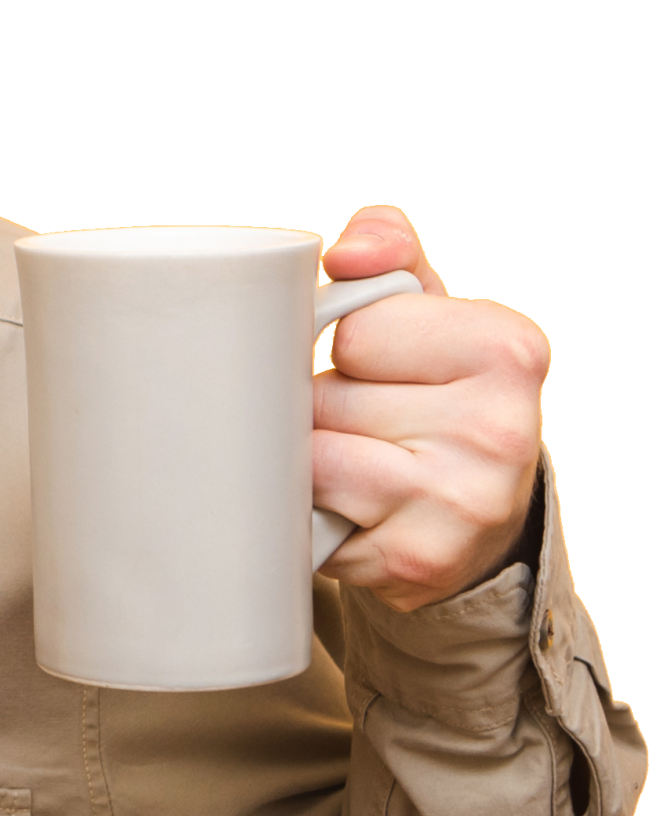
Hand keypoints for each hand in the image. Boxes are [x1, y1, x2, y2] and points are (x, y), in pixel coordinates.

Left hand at [314, 204, 548, 611]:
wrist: (481, 520)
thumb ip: (388, 253)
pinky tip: (351, 511)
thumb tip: (348, 252)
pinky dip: (310, 515)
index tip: (385, 368)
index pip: (358, 329)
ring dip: (310, 461)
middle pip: (327, 397)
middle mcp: (499, 430)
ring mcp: (460, 503)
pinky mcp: (413, 562)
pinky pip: (306, 519)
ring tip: (360, 465)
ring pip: (311, 458)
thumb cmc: (440, 398)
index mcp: (508, 350)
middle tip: (370, 426)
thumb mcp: (432, 313)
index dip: (352, 349)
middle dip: (326, 407)